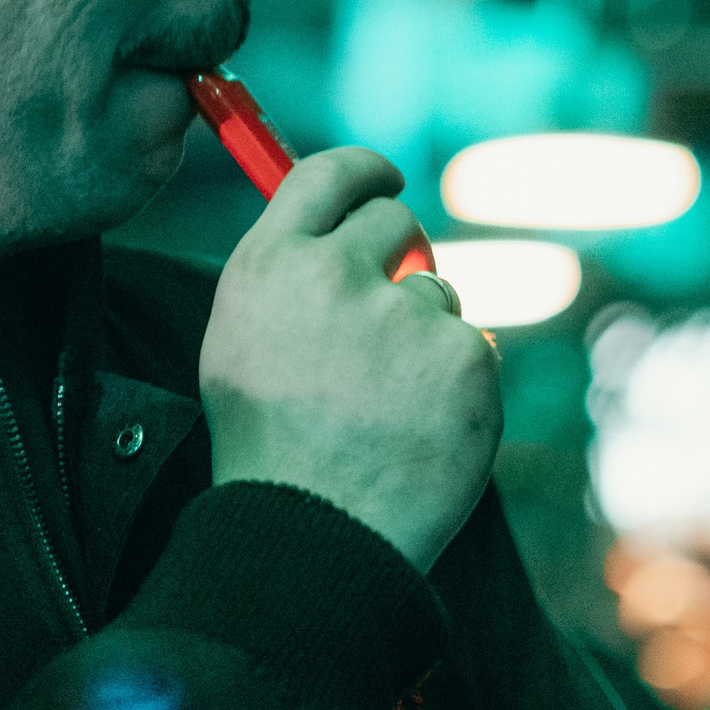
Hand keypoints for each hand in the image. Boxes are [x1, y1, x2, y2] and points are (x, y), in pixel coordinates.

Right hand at [200, 145, 502, 576]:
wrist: (316, 536)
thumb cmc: (270, 446)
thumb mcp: (240, 339)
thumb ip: (285, 272)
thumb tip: (339, 220)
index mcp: (269, 264)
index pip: (329, 174)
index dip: (365, 172)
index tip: (385, 179)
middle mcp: (334, 274)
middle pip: (393, 223)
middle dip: (398, 259)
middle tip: (384, 321)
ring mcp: (406, 314)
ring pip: (435, 295)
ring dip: (422, 336)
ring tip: (384, 409)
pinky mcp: (464, 356)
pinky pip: (469, 349)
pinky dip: (453, 385)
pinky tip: (418, 429)